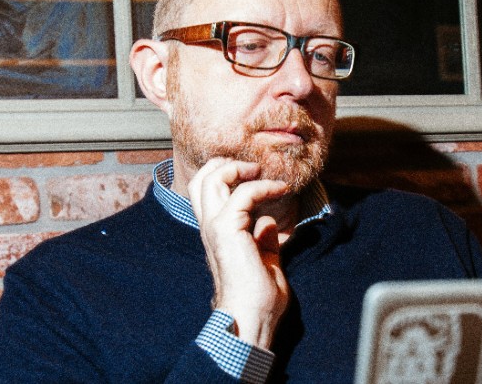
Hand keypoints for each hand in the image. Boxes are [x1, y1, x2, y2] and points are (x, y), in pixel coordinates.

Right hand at [188, 158, 290, 347]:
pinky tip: (281, 190)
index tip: (257, 176)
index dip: (225, 174)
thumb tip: (268, 222)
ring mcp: (215, 228)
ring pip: (211, 179)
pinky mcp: (227, 231)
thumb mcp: (265, 259)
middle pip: (201, 178)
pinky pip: (243, 194)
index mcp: (217, 233)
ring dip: (240, 168)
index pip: (206, 192)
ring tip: (263, 173)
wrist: (253, 317)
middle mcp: (210, 227)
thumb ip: (263, 239)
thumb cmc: (259, 296)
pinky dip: (264, 186)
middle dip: (225, 163)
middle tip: (254, 167)